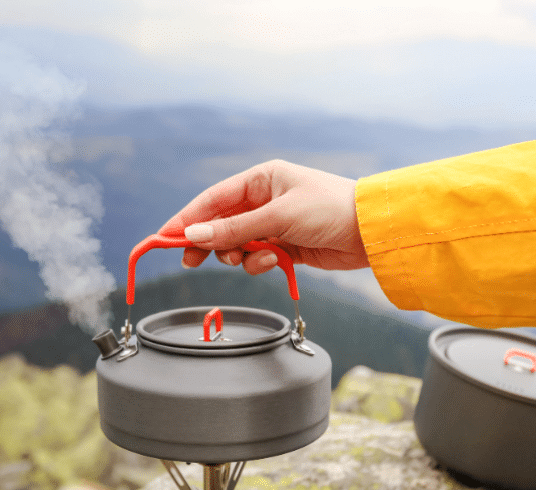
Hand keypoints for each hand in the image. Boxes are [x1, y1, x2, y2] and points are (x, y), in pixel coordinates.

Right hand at [159, 160, 368, 273]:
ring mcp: (274, 224)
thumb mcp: (279, 217)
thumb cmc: (331, 210)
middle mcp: (265, 199)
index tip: (164, 237)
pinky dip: (259, 263)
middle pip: (220, 224)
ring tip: (256, 258)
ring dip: (239, 256)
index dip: (187, 219)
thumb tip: (194, 236)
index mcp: (262, 179)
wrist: (371, 233)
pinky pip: (256, 257)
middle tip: (192, 261)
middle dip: (208, 242)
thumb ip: (235, 230)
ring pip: (237, 245)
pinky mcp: (285, 247)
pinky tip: (272, 263)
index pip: (213, 199)